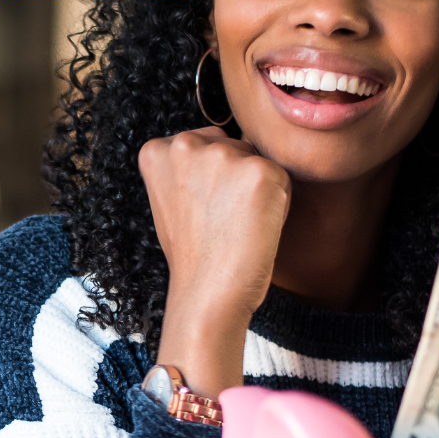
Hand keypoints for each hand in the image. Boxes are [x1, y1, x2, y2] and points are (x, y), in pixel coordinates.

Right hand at [141, 125, 291, 395]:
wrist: (207, 294)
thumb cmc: (194, 255)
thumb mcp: (172, 199)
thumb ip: (187, 168)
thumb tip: (227, 145)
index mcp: (156, 150)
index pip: (204, 143)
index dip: (210, 180)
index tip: (199, 211)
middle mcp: (185, 144)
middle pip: (233, 146)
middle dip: (234, 178)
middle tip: (220, 221)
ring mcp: (223, 155)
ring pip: (257, 161)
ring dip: (256, 190)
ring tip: (236, 224)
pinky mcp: (259, 170)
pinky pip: (282, 177)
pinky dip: (278, 203)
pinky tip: (253, 227)